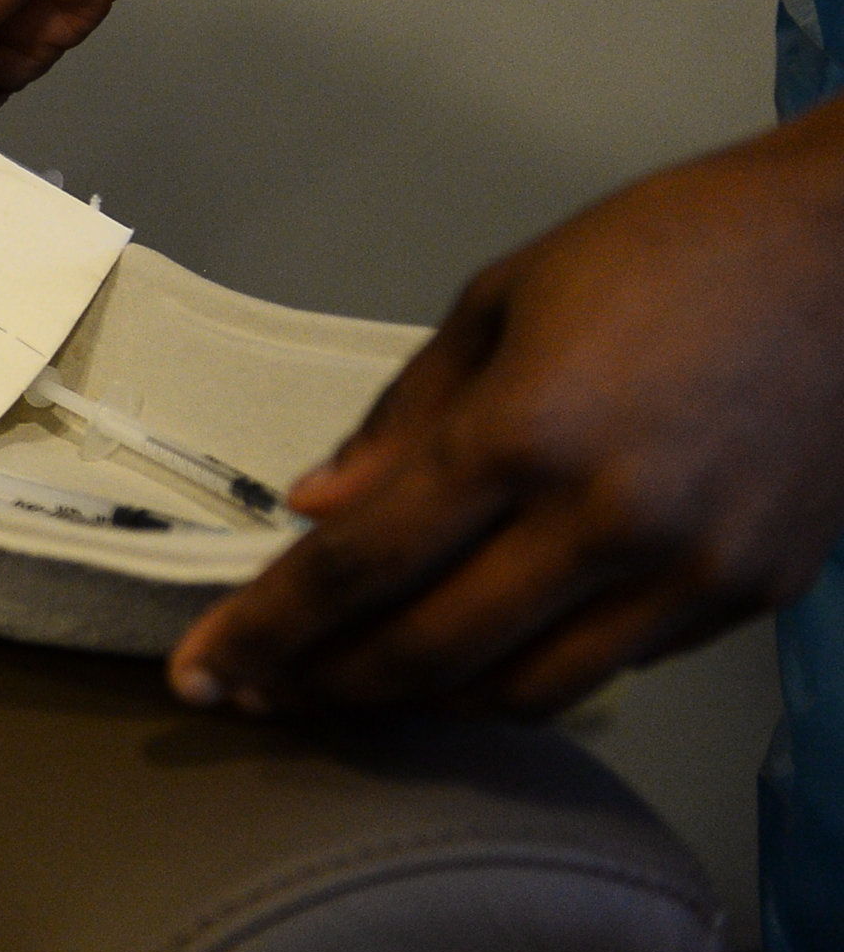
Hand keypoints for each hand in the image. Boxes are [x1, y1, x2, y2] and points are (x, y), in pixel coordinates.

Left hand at [171, 111, 843, 717]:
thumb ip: (403, 422)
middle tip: (252, 700)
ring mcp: (691, 572)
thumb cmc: (669, 249)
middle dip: (322, 688)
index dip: (266, 629)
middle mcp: (608, 522)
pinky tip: (473, 656)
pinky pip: (612, 667)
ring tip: (351, 685)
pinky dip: (526, 677)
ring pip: (524, 692)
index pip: (360, 565)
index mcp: (526, 431)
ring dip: (423, 703)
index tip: (198, 672)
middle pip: (430, 652)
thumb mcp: (502, 302)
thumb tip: (316, 513)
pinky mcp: (752, 596)